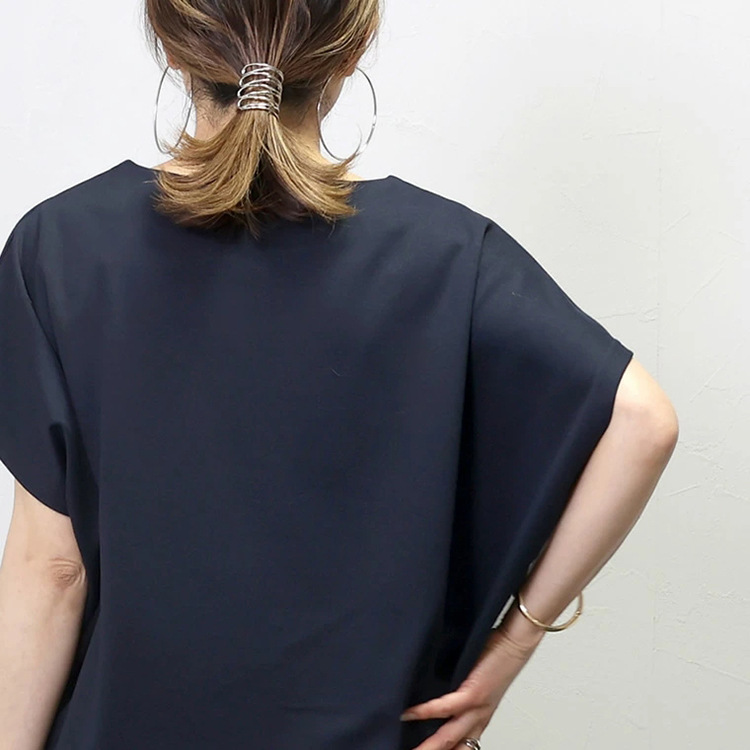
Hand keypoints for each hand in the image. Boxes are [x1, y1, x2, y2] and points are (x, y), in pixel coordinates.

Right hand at [400, 625, 543, 749]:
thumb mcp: (478, 682)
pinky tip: (410, 714)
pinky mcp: (474, 693)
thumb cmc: (498, 656)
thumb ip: (460, 692)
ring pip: (449, 737)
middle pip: (452, 747)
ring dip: (428, 746)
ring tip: (410, 748)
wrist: (517, 642)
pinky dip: (425, 712)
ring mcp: (477, 707)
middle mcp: (478, 717)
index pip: (462, 746)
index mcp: (480, 716)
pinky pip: (446, 708)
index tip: (424, 749)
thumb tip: (434, 689)